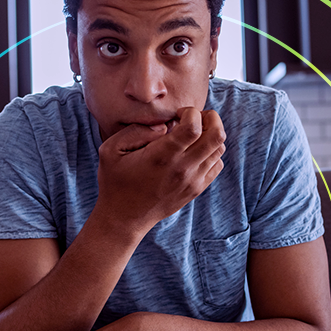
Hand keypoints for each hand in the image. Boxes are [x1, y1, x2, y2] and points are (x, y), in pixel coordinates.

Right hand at [96, 107, 225, 234]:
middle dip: (210, 117)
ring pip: (219, 148)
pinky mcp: (197, 189)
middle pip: (216, 135)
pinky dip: (211, 152)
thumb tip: (164, 126)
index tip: (177, 114)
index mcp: (162, 156)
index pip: (194, 126)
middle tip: (192, 118)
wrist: (124, 218)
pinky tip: (193, 151)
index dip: (190, 112)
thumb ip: (136, 130)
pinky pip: (217, 164)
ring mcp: (193, 180)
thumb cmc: (115, 181)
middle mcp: (182, 168)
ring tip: (192, 134)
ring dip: (210, 134)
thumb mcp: (111, 150)